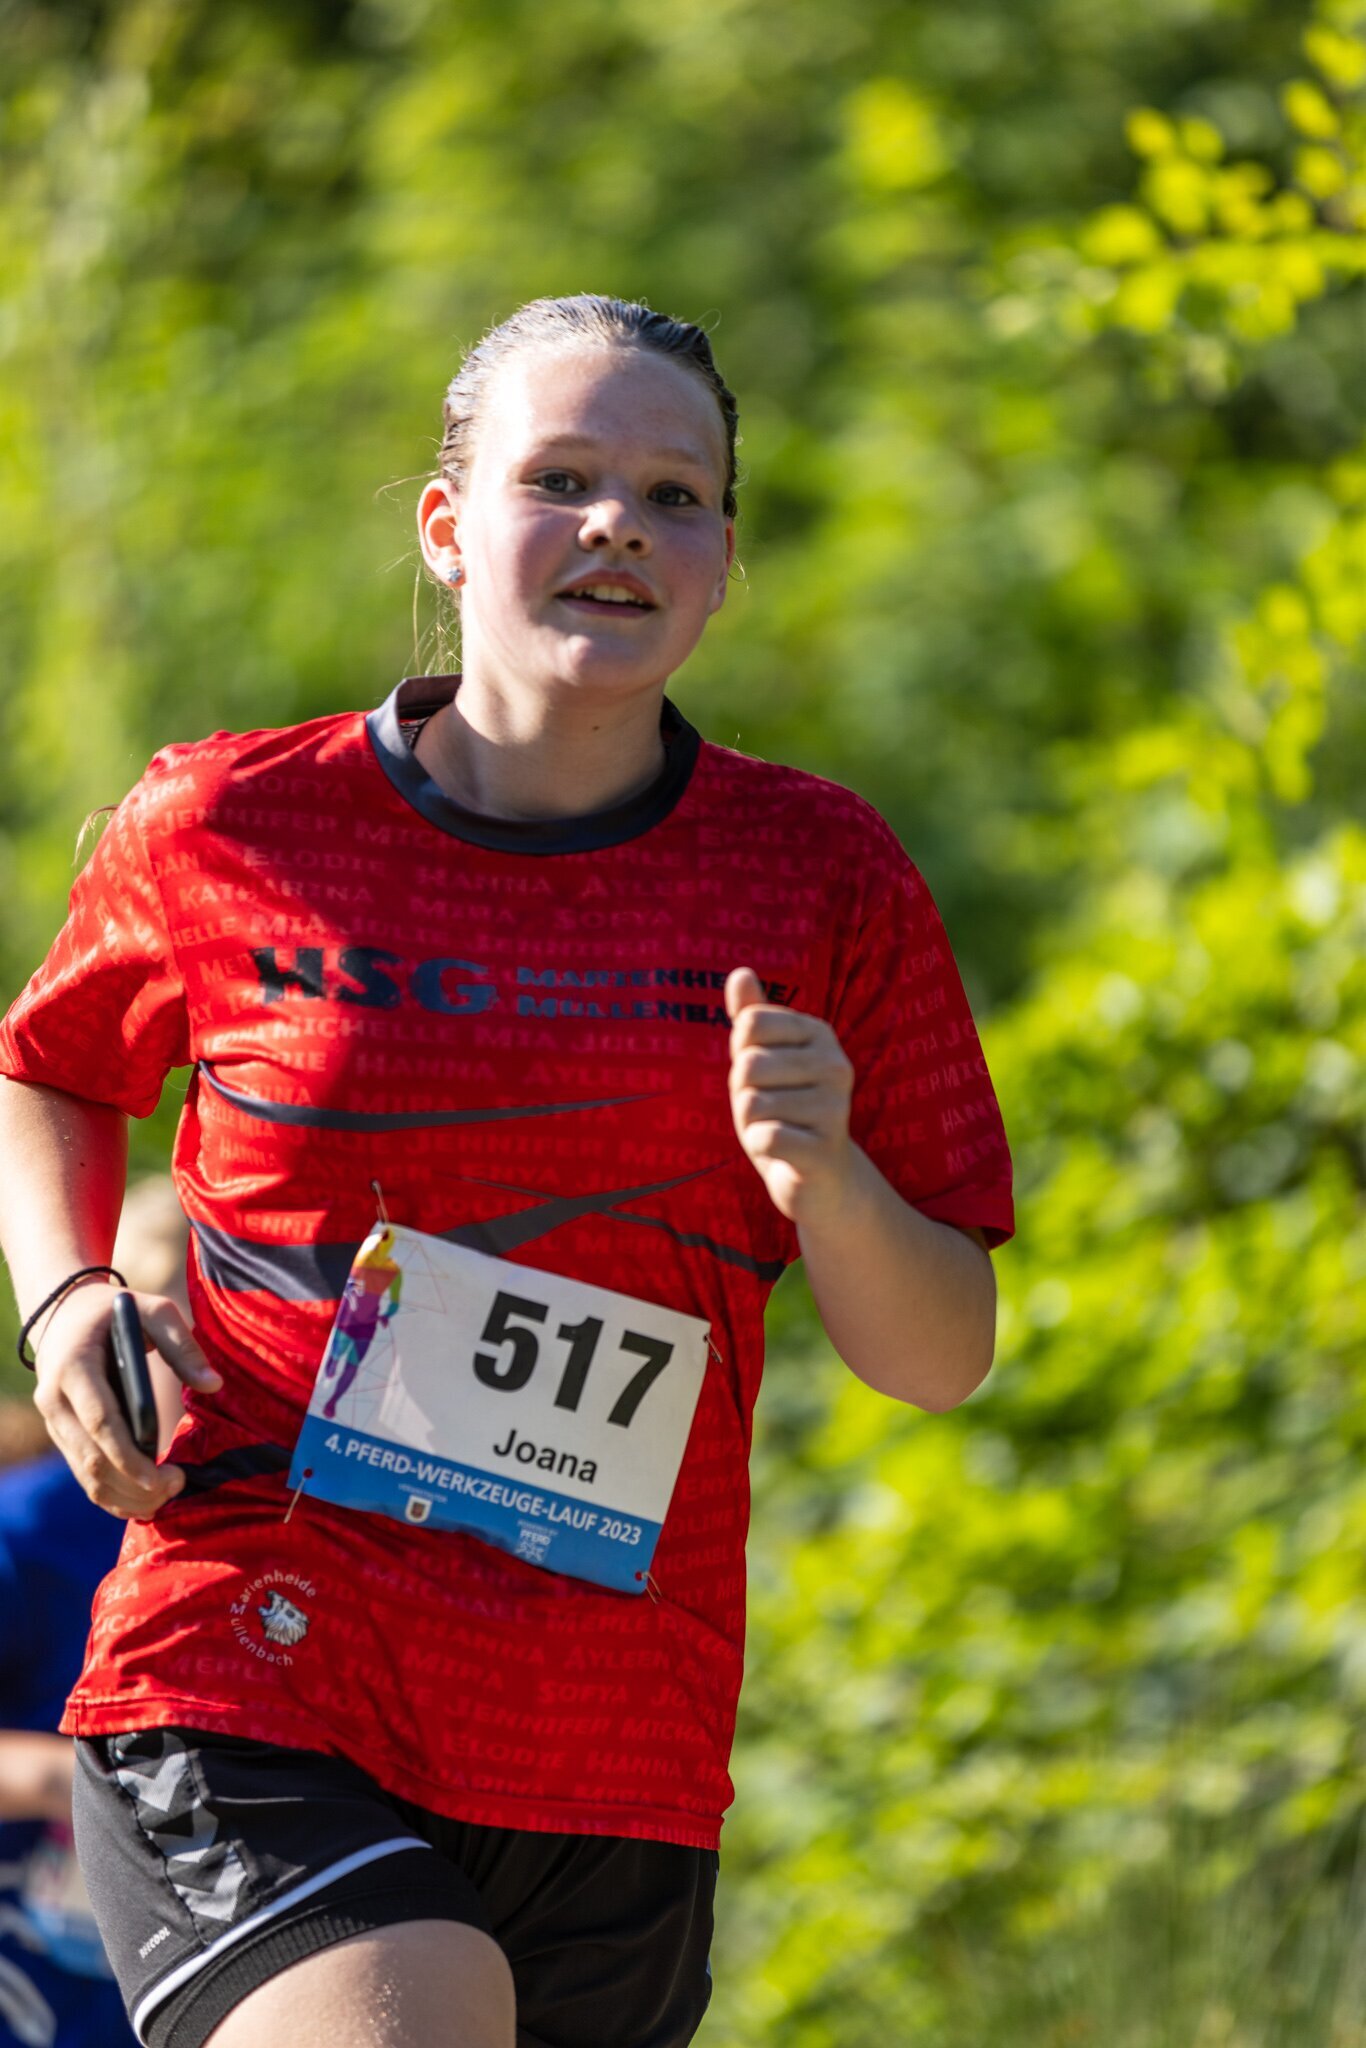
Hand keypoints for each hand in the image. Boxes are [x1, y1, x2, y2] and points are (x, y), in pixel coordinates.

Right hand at [32, 1284, 220, 1519]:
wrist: (65, 1313)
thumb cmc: (116, 1312)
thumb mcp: (153, 1312)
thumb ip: (183, 1346)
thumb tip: (213, 1385)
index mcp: (74, 1367)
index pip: (100, 1422)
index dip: (130, 1457)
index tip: (163, 1478)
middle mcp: (54, 1399)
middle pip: (91, 1458)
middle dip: (133, 1483)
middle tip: (176, 1488)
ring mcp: (53, 1421)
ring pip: (84, 1474)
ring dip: (124, 1496)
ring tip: (166, 1498)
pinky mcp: (60, 1434)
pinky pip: (82, 1474)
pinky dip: (111, 1495)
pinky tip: (143, 1502)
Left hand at [725, 966, 855, 1224]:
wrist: (821, 1179)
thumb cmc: (787, 1113)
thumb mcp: (765, 1062)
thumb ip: (753, 1018)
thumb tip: (740, 972)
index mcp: (819, 1034)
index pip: (749, 1025)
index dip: (741, 1056)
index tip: (766, 1077)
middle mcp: (836, 1064)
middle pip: (747, 1065)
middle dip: (744, 1095)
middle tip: (771, 1111)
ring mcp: (836, 1107)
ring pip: (752, 1104)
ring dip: (752, 1125)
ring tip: (780, 1131)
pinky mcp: (826, 1147)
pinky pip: (765, 1136)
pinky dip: (761, 1148)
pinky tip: (783, 1153)